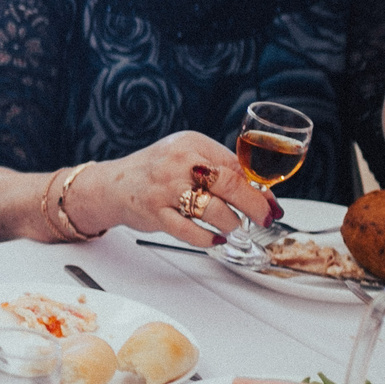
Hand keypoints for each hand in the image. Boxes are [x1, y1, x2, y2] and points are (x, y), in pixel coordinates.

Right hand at [76, 131, 273, 246]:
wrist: (112, 184)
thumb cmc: (156, 172)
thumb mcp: (186, 157)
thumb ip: (218, 168)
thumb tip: (261, 193)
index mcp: (192, 144)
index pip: (237, 166)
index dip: (260, 189)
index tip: (271, 205)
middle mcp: (179, 162)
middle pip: (231, 185)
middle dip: (255, 207)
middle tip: (263, 220)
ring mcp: (165, 187)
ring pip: (214, 210)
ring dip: (230, 224)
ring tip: (231, 227)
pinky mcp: (155, 212)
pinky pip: (191, 231)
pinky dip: (208, 239)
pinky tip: (214, 239)